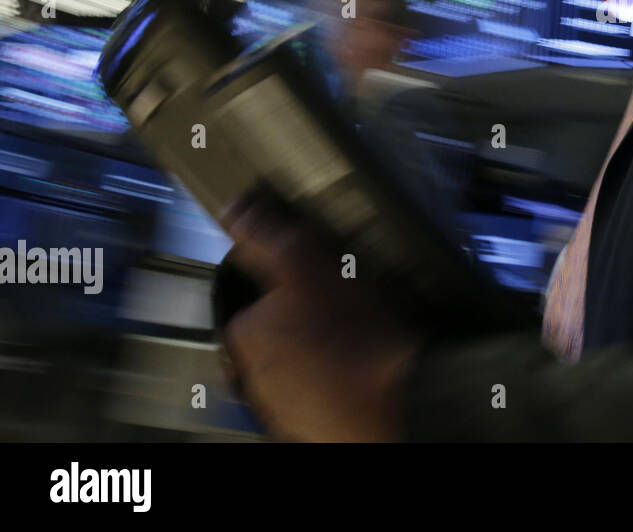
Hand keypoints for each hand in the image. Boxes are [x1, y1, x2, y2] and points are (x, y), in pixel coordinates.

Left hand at [216, 195, 421, 440]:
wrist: (395, 402)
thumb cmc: (353, 335)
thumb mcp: (306, 263)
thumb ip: (265, 236)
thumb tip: (235, 210)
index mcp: (247, 329)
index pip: (262, 295)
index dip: (296, 282)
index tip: (325, 280)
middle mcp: (256, 373)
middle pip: (280, 331)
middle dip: (307, 320)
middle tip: (348, 309)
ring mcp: (285, 403)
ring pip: (302, 364)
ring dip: (324, 352)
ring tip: (363, 340)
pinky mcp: (314, 424)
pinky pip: (322, 394)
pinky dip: (339, 382)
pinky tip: (366, 369)